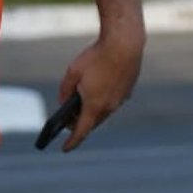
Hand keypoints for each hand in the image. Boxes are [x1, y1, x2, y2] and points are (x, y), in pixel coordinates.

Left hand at [52, 29, 144, 149]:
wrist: (125, 43)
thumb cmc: (96, 57)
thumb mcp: (72, 72)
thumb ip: (65, 90)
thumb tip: (64, 101)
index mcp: (94, 106)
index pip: (81, 131)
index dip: (72, 142)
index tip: (64, 149)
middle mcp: (110, 107)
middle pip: (93, 122)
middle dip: (81, 123)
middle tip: (68, 122)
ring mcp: (121, 99)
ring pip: (104, 111)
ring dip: (93, 112)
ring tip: (81, 108)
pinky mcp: (128, 89)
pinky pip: (113, 100)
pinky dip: (103, 100)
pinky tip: (96, 92)